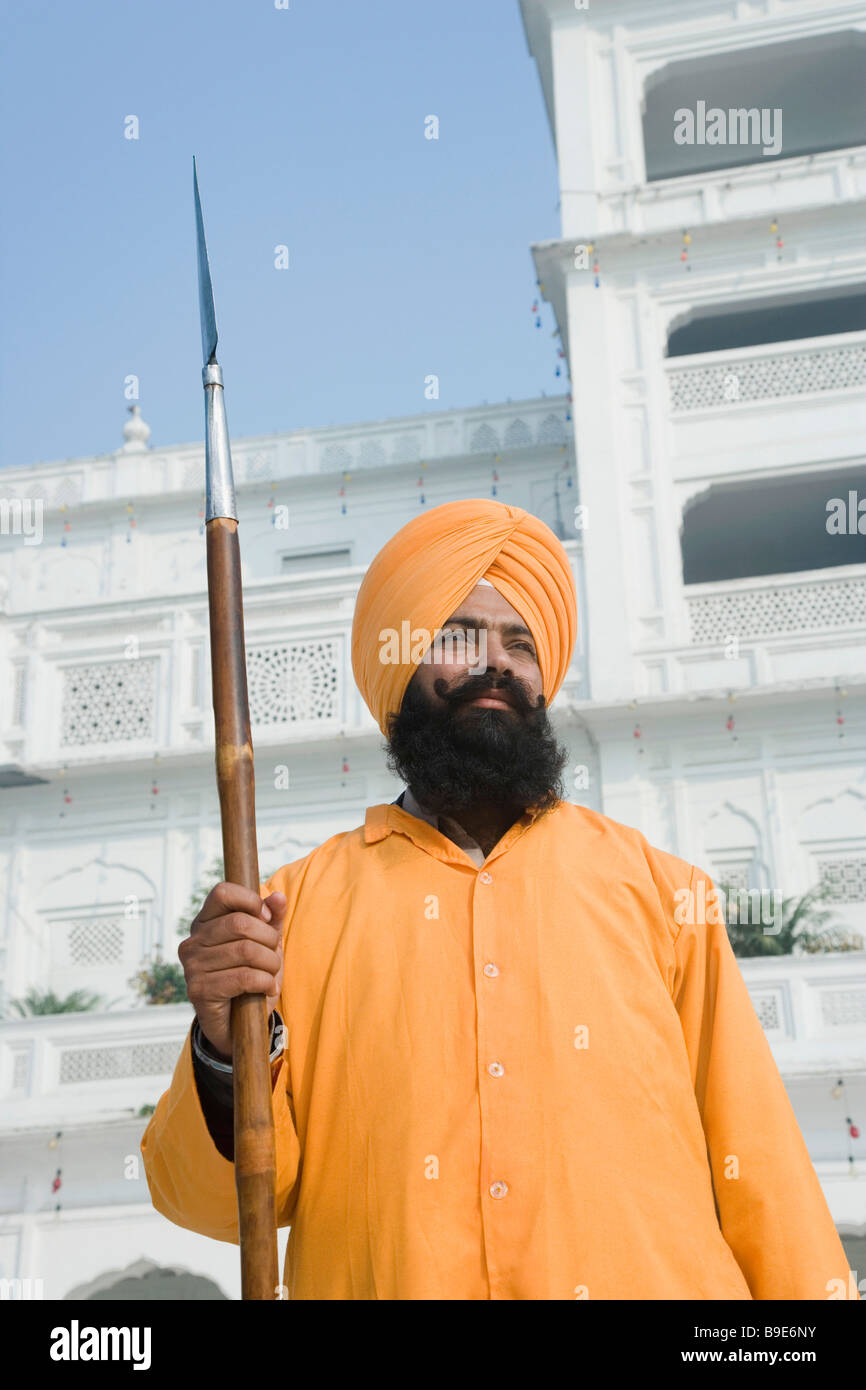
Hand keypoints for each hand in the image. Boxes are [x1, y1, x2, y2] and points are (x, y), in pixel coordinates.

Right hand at [178, 883, 285, 1060]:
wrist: (238, 1024)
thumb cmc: (250, 976)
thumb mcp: (266, 944)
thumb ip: (272, 919)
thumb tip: (279, 897)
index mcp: (204, 923)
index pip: (223, 892)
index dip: (250, 900)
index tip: (266, 918)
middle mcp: (192, 942)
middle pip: (240, 923)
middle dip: (268, 939)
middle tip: (274, 956)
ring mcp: (192, 966)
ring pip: (246, 950)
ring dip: (270, 964)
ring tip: (271, 975)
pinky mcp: (199, 990)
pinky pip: (244, 977)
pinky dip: (265, 982)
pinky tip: (267, 989)